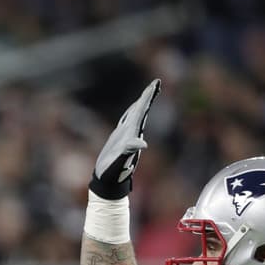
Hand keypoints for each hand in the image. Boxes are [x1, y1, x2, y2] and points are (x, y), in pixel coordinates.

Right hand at [90, 79, 160, 199]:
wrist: (108, 181)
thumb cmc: (113, 171)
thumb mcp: (120, 161)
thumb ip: (130, 150)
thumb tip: (142, 144)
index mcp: (133, 133)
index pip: (142, 110)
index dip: (148, 97)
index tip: (156, 83)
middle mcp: (132, 133)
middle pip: (142, 110)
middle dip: (148, 96)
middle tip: (156, 83)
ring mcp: (127, 135)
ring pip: (137, 115)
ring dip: (142, 104)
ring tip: (147, 94)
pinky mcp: (120, 139)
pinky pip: (128, 121)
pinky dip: (131, 113)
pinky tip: (132, 111)